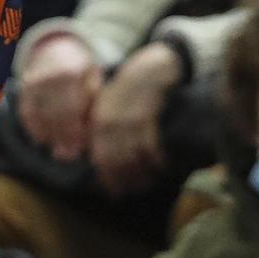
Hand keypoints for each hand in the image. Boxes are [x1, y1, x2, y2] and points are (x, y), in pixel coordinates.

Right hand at [17, 33, 100, 161]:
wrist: (56, 50)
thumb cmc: (82, 72)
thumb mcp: (95, 79)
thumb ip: (94, 103)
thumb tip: (95, 133)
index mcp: (71, 72)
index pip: (71, 107)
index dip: (75, 129)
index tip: (80, 148)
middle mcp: (49, 75)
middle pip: (54, 112)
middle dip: (61, 136)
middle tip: (68, 156)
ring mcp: (33, 81)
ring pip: (38, 114)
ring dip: (47, 135)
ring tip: (57, 152)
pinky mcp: (23, 88)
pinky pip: (25, 111)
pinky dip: (33, 127)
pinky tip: (42, 140)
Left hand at [90, 42, 182, 196]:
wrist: (154, 66)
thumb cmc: (133, 92)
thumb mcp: (113, 107)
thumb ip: (106, 131)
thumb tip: (97, 160)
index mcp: (100, 113)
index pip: (99, 148)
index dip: (106, 170)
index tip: (112, 189)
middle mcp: (111, 113)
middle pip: (114, 151)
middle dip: (122, 174)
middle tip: (131, 191)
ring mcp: (130, 111)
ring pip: (131, 148)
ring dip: (139, 169)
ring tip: (146, 183)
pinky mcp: (149, 108)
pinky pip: (151, 138)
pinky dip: (155, 155)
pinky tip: (161, 166)